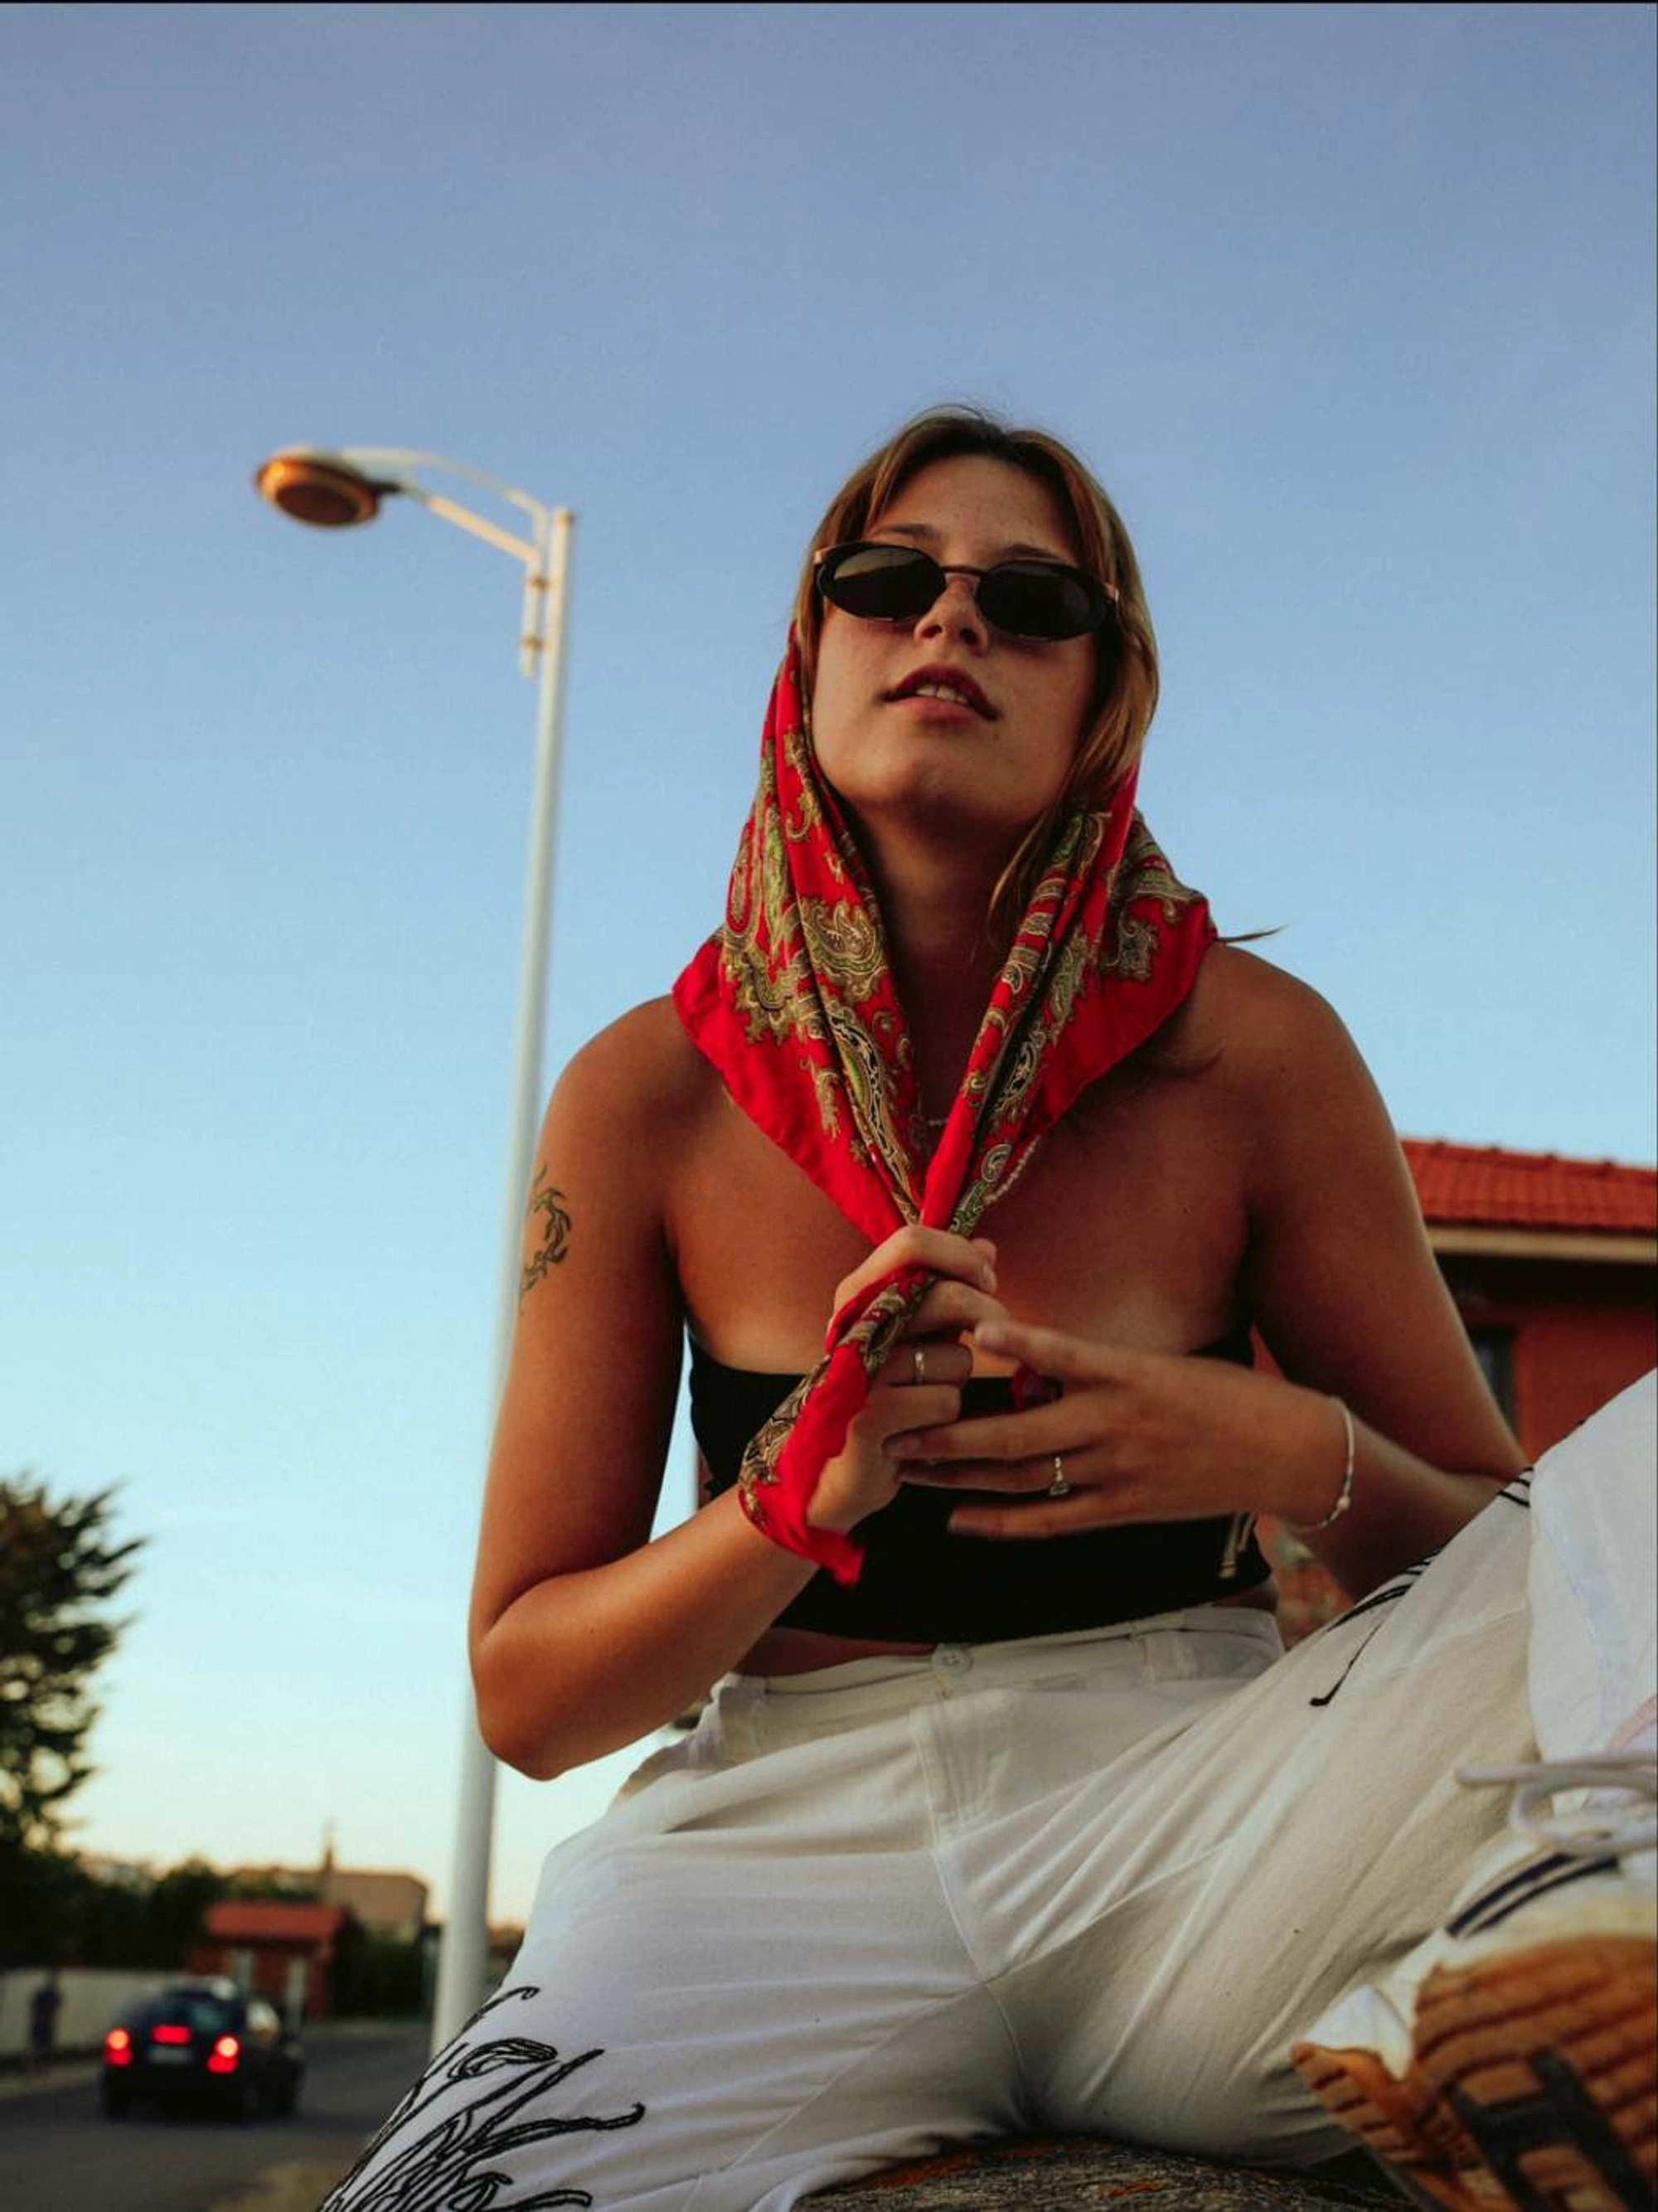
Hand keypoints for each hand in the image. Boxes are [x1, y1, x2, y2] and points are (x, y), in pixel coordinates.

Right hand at [806, 1227, 1007, 1533]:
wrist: (839, 1465)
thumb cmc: (888, 1389)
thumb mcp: (916, 1330)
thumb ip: (948, 1286)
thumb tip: (987, 1248)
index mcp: (858, 1293)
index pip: (912, 1243)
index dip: (960, 1255)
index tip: (987, 1279)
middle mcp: (853, 1324)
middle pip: (945, 1295)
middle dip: (988, 1313)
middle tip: (996, 1333)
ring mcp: (858, 1371)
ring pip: (956, 1359)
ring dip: (958, 1380)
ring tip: (928, 1395)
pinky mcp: (870, 1416)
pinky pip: (945, 1402)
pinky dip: (946, 1416)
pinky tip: (921, 1425)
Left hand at [891, 1314, 1335, 1538]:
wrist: (1282, 1452)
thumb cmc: (1219, 1395)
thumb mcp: (1159, 1364)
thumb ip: (1092, 1366)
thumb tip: (1022, 1359)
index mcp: (1126, 1374)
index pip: (1059, 1352)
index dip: (1012, 1344)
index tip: (965, 1333)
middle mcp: (1116, 1424)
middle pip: (1017, 1434)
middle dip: (949, 1433)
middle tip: (894, 1427)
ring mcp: (1117, 1473)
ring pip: (1024, 1480)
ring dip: (960, 1478)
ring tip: (909, 1469)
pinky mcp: (1123, 1509)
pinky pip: (1052, 1521)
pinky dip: (1003, 1522)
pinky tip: (960, 1518)